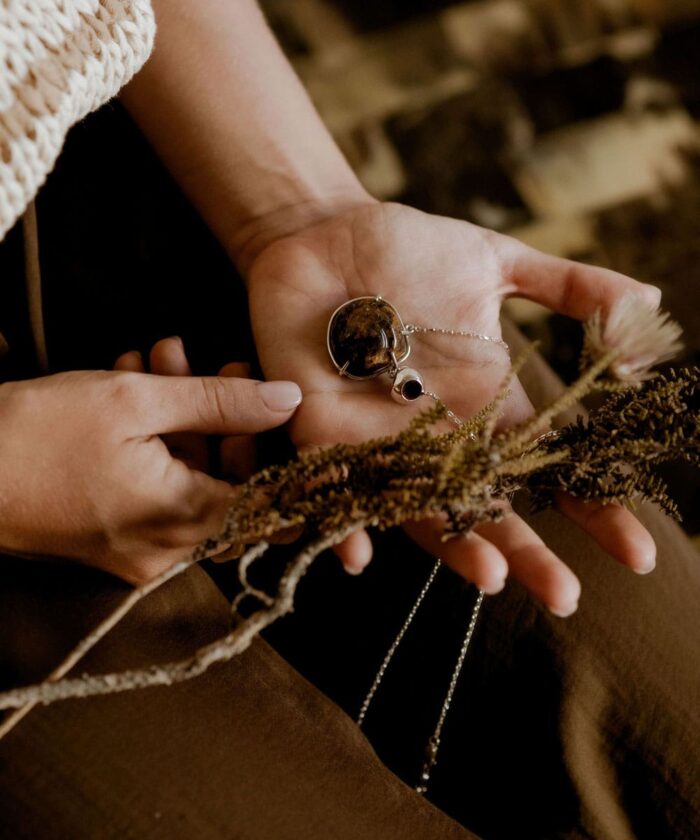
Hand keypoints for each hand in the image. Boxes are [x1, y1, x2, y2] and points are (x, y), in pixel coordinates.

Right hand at [0, 357, 301, 583]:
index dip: (285, 455)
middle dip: (221, 414)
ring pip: (190, 477)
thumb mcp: (137, 401)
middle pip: (228, 482)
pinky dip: (157, 442)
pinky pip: (158, 489)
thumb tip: (289, 400)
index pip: (271, 503)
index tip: (284, 415)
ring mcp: (140, 548)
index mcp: (183, 520)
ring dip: (184, 416)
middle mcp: (168, 548)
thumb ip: (223, 402)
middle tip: (209, 362)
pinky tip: (136, 387)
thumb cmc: (37, 435)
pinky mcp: (116, 538)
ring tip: (159, 359)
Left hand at [246, 201, 658, 615]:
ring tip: (489, 577)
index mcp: (483, 401)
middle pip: (485, 504)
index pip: (544, 466)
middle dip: (525, 552)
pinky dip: (344, 519)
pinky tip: (362, 555)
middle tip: (565, 597)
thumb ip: (570, 286)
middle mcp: (436, 433)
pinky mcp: (320, 428)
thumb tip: (652, 308)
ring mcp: (378, 438)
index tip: (636, 551)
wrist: (324, 234)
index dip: (588, 506)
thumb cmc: (408, 251)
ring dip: (451, 546)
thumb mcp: (496, 262)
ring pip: (417, 507)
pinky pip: (331, 484)